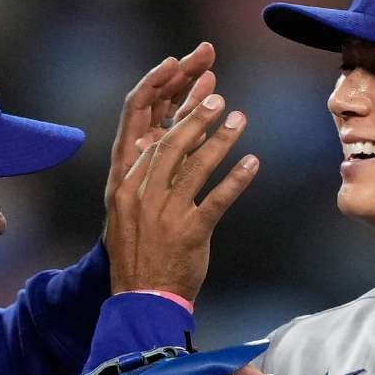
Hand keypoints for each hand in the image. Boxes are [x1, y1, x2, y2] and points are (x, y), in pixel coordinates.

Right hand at [105, 48, 257, 299]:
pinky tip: (252, 162)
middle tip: (217, 98)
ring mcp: (164, 214)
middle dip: (195, 116)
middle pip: (170, 143)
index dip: (159, 100)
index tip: (177, 75)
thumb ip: (145, 175)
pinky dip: (236, 179)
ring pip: (194, 167)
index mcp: (121, 185)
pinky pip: (216, 200)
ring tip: (240, 119)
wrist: (141, 299)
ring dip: (220, 140)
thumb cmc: (139, 250)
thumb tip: (164, 139)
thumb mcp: (128, 210)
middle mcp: (140, 195)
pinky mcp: (189, 233)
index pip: (140, 132)